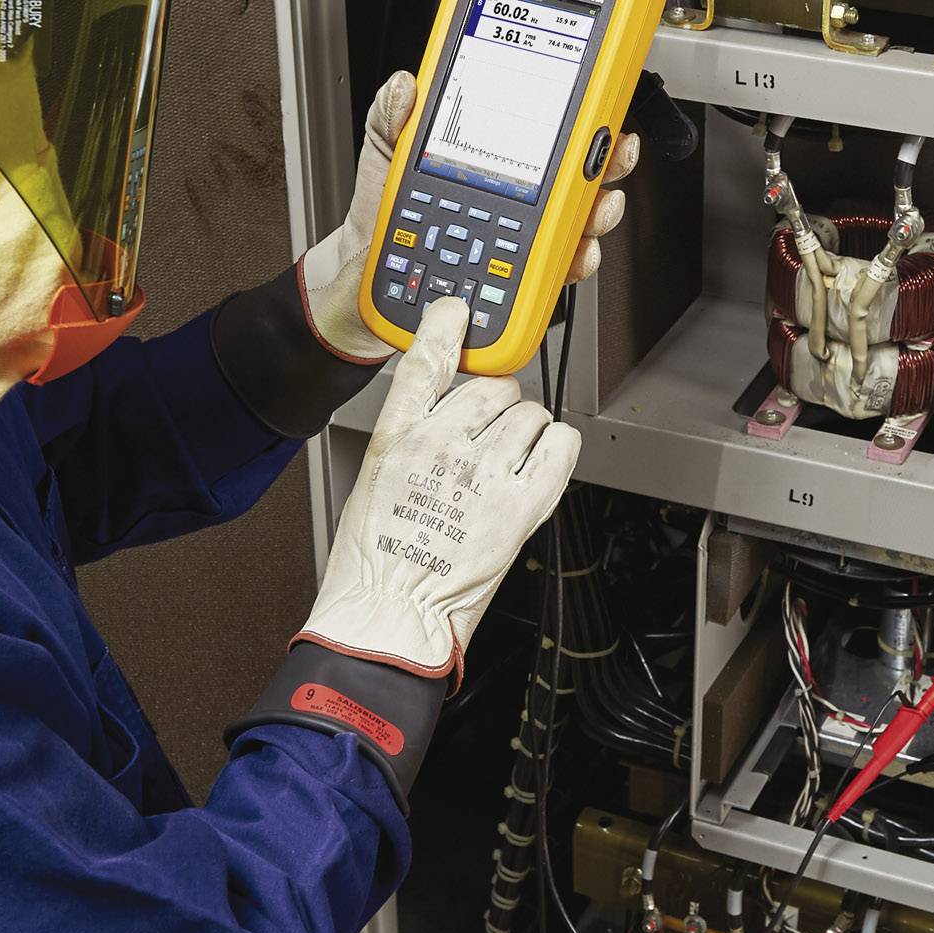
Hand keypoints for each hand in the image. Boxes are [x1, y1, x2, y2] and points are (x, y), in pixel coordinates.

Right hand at [294, 298, 578, 677]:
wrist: (389, 619)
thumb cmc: (374, 563)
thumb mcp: (372, 480)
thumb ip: (410, 437)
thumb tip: (446, 410)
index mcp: (397, 438)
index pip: (426, 358)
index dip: (447, 325)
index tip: (459, 312)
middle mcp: (443, 448)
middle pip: (494, 386)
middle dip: (498, 404)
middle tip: (490, 435)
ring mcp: (485, 475)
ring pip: (530, 414)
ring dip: (527, 430)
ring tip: (510, 461)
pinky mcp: (522, 507)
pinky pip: (561, 446)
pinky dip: (557, 447)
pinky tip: (542, 461)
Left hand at [298, 70, 640, 360]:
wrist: (367, 279)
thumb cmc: (383, 220)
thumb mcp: (384, 158)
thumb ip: (392, 118)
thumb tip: (405, 85)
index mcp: (493, 167)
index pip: (547, 140)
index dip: (581, 123)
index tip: (599, 110)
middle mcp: (516, 206)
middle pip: (577, 184)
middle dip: (605, 169)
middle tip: (610, 157)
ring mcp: (519, 246)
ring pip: (576, 230)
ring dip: (597, 219)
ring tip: (597, 208)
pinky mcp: (514, 287)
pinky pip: (554, 277)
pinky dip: (572, 266)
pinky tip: (574, 255)